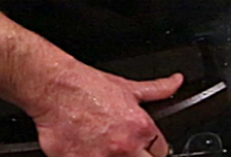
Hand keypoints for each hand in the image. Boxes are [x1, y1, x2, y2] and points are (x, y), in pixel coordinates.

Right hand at [30, 67, 181, 156]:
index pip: (160, 152)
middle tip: (121, 146)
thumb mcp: (129, 87)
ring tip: (102, 146)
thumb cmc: (88, 88)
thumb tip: (176, 82)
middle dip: (137, 155)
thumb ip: (158, 89)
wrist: (55, 89)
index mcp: (141, 130)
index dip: (151, 148)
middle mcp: (124, 148)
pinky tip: (87, 150)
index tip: (142, 145)